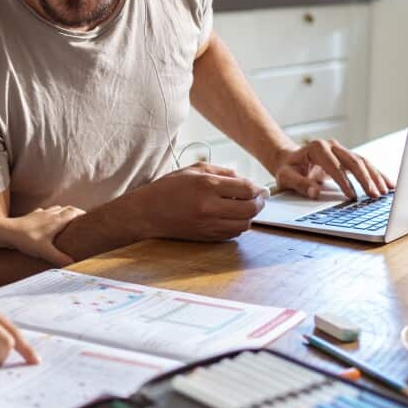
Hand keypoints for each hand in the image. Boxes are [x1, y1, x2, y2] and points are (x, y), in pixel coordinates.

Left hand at [0, 205, 83, 266]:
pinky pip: (44, 212)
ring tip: (67, 220)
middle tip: (82, 220)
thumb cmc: (26, 240)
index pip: (74, 212)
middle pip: (67, 208)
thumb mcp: (45, 252)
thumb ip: (60, 258)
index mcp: (57, 220)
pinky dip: (50, 214)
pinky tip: (47, 220)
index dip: (83, 214)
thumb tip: (74, 264)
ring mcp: (40, 213)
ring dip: (64, 212)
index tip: (91, 219)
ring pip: (56, 208)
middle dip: (76, 213)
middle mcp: (50, 214)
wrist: (6, 231)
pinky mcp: (31, 215)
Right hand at [146, 162, 266, 241]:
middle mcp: (210, 207)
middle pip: (250, 209)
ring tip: (246, 208)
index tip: (261, 189)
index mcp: (207, 185)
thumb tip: (243, 179)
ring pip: (244, 224)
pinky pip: (233, 234)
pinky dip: (238, 226)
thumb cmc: (168, 188)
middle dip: (259, 203)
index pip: (246, 189)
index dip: (258, 189)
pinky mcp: (206, 236)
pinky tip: (233, 218)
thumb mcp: (193, 170)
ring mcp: (208, 224)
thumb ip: (221, 171)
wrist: (146, 213)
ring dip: (250, 216)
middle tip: (260, 199)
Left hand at [272, 139, 394, 199]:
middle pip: (353, 161)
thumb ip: (300, 184)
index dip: (344, 181)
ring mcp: (342, 150)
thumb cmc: (288, 168)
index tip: (352, 196)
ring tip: (384, 192)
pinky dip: (377, 175)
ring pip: (363, 162)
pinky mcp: (348, 157)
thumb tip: (315, 193)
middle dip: (365, 179)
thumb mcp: (286, 177)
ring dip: (375, 177)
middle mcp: (332, 146)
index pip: (334, 165)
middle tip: (374, 195)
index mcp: (317, 148)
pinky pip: (365, 165)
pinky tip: (388, 185)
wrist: (290, 159)